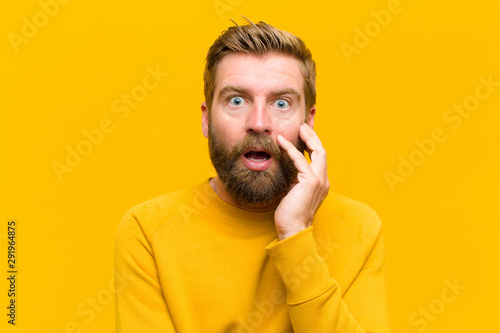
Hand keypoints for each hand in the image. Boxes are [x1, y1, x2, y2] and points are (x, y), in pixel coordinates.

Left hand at [274, 123, 329, 239]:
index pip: (320, 158)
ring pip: (318, 152)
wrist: (293, 229)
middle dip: (313, 136)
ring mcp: (319, 180)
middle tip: (303, 126)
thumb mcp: (294, 191)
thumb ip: (296, 179)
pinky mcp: (310, 181)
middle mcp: (324, 180)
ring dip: (308, 138)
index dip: (314, 144)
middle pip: (322, 151)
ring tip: (298, 128)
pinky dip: (291, 148)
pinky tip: (281, 141)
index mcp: (321, 182)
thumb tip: (288, 166)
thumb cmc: (290, 214)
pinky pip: (300, 160)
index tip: (304, 134)